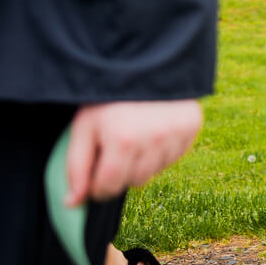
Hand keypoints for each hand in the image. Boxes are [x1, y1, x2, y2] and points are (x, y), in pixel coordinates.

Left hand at [66, 100, 202, 205]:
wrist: (143, 60)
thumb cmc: (106, 98)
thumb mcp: (83, 128)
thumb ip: (76, 168)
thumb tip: (73, 204)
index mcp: (124, 141)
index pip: (108, 188)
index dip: (95, 184)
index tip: (94, 169)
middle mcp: (155, 139)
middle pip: (133, 183)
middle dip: (119, 172)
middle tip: (113, 147)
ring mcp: (177, 134)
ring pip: (154, 172)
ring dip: (140, 163)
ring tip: (133, 136)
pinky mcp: (192, 127)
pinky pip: (173, 158)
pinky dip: (160, 151)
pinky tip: (152, 131)